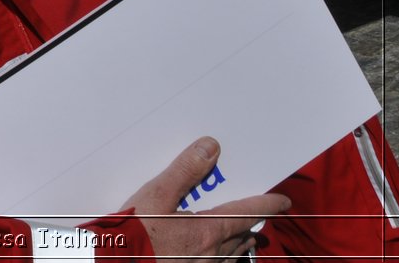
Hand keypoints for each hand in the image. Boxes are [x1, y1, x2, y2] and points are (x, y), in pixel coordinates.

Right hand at [124, 138, 289, 260]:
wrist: (115, 261)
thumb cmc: (134, 231)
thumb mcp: (156, 194)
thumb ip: (184, 171)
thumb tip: (210, 147)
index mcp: (209, 230)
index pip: (248, 214)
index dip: (267, 205)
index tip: (283, 200)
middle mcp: (213, 253)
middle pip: (244, 236)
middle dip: (252, 224)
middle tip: (258, 213)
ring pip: (233, 254)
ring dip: (240, 241)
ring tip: (244, 233)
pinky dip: (226, 257)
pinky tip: (217, 255)